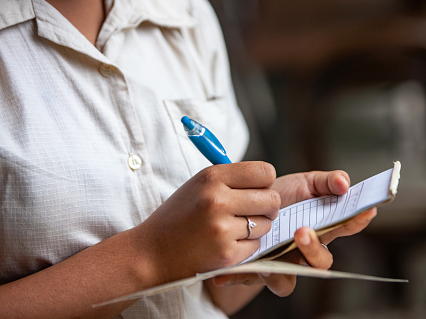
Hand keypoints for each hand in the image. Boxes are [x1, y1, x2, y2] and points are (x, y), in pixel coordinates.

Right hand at [133, 161, 280, 285]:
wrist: (152, 252)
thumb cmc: (179, 215)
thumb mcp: (199, 185)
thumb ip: (232, 179)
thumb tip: (268, 178)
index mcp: (212, 177)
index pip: (265, 172)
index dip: (265, 183)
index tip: (257, 190)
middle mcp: (217, 200)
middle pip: (272, 199)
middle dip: (267, 207)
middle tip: (253, 211)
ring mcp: (222, 228)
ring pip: (266, 224)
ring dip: (256, 228)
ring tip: (232, 228)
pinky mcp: (226, 254)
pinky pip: (256, 246)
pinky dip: (246, 246)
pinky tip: (226, 243)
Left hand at [211, 170, 376, 295]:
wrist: (240, 207)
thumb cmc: (276, 197)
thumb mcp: (302, 184)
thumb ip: (325, 182)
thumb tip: (345, 183)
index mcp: (318, 226)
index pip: (344, 227)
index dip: (356, 220)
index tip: (366, 210)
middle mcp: (303, 250)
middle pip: (320, 261)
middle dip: (314, 249)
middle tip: (302, 231)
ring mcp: (282, 262)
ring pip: (290, 278)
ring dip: (279, 272)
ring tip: (268, 261)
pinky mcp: (259, 270)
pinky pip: (254, 280)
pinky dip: (242, 276)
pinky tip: (232, 272)